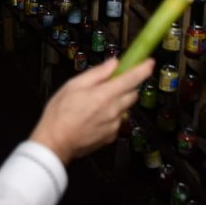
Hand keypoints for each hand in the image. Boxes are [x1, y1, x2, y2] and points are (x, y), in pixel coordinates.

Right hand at [30, 58, 153, 164]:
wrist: (55, 142)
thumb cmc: (60, 113)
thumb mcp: (73, 85)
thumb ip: (96, 74)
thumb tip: (113, 63)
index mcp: (104, 95)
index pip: (131, 79)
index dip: (143, 69)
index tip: (149, 62)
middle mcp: (114, 111)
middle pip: (132, 94)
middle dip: (126, 86)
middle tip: (111, 83)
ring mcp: (115, 125)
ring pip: (124, 108)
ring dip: (117, 101)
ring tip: (96, 103)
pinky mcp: (112, 136)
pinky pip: (117, 121)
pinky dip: (111, 115)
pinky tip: (94, 116)